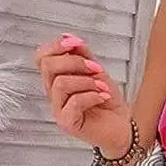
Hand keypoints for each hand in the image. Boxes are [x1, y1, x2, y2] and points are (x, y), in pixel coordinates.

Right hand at [35, 33, 131, 155]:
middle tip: (96, 69)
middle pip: (48, 66)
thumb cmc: (109, 103)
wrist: (123, 127)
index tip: (76, 43)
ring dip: (86, 81)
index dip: (56, 46)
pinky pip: (74, 102)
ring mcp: (59, 110)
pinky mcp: (68, 123)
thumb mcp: (98, 73)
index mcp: (57, 80)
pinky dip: (92, 96)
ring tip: (102, 87)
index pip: (42, 58)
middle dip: (75, 62)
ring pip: (61, 84)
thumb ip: (84, 56)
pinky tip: (103, 98)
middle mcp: (54, 94)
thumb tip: (69, 37)